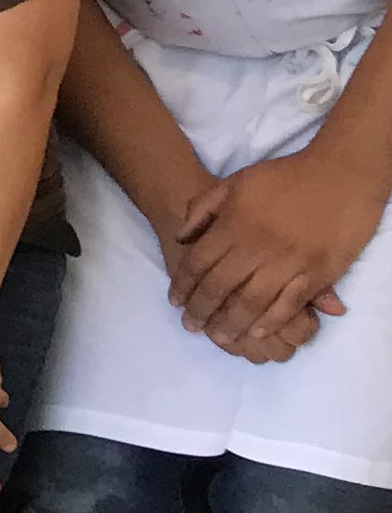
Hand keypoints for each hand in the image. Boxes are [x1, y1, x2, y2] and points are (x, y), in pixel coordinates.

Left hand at [169, 158, 382, 350]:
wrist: (337, 175)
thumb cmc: (284, 177)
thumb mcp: (234, 182)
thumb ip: (203, 209)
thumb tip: (182, 238)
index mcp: (234, 225)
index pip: (199, 262)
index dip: (184, 285)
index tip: (175, 301)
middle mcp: (257, 247)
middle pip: (220, 286)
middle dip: (202, 310)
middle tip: (191, 326)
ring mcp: (288, 262)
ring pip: (252, 301)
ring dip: (232, 323)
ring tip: (219, 337)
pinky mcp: (316, 273)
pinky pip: (290, 304)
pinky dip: (272, 321)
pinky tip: (257, 331)